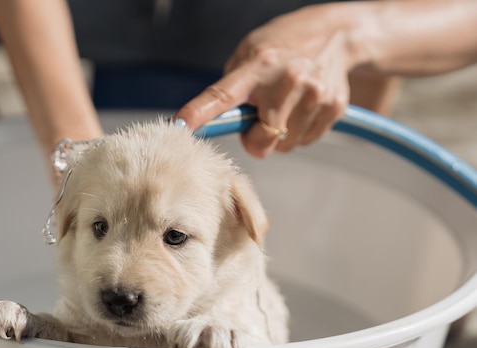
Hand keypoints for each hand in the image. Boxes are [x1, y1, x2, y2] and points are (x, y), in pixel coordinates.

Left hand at [175, 5, 353, 156]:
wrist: (335, 35)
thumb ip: (232, 89)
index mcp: (257, 67)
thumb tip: (219, 125)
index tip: (180, 126)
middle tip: (261, 116)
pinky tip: (304, 106)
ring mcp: (314, 95)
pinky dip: (301, 130)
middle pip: (262, 142)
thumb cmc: (281, 48)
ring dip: (281, 134)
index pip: (221, 95)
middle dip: (256, 138)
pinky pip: (306, 141)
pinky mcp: (333, 107)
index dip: (199, 114)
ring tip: (287, 105)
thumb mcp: (248, 55)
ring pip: (285, 145)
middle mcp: (287, 80)